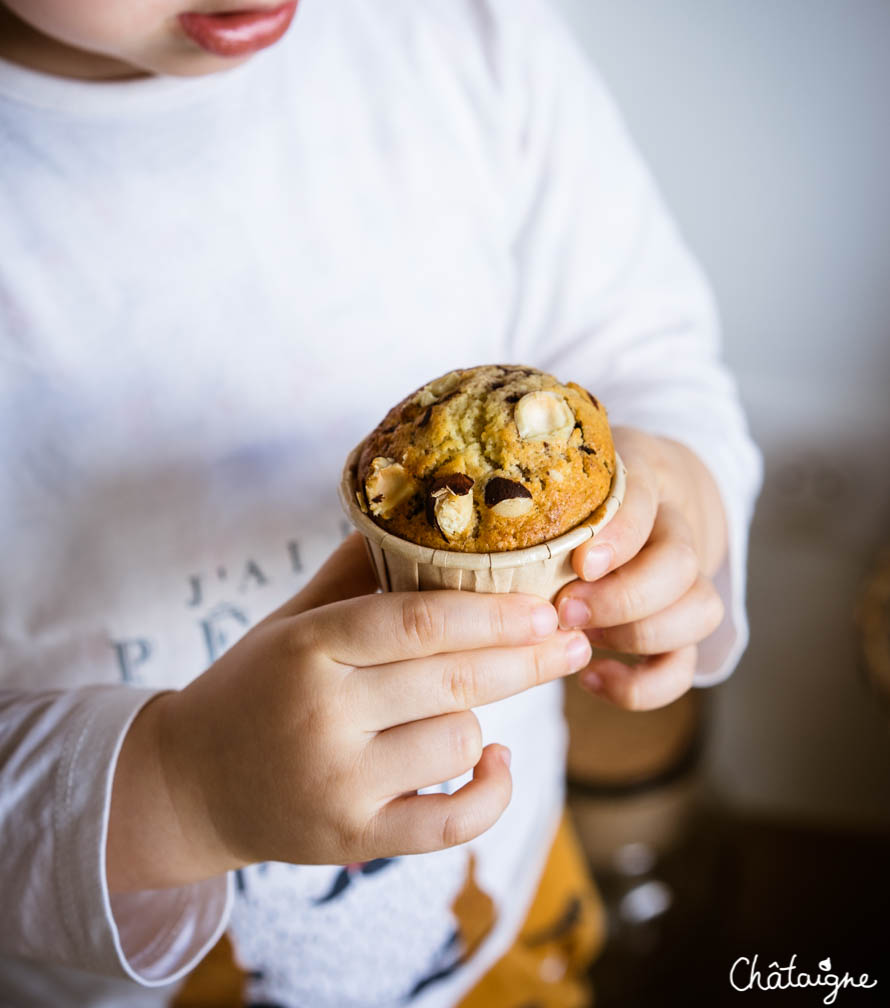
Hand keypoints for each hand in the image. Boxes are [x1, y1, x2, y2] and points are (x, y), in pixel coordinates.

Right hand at [108, 534, 590, 890]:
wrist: (188, 785)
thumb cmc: (252, 688)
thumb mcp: (289, 623)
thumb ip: (351, 574)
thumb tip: (418, 516)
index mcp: (308, 648)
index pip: (414, 621)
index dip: (491, 611)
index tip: (545, 603)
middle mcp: (323, 715)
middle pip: (452, 681)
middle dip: (527, 659)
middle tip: (574, 638)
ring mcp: (339, 783)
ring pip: (458, 741)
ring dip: (480, 718)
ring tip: (468, 703)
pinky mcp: (354, 839)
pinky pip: (451, 823)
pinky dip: (490, 792)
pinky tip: (496, 759)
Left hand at [554, 426, 727, 709]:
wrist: (653, 500)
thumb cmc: (582, 492)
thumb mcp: (562, 476)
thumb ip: (528, 492)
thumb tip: (454, 522)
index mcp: (642, 483)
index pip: (645, 502)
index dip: (619, 536)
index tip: (580, 563)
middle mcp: (675, 531)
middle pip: (682, 564)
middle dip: (625, 597)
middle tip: (565, 610)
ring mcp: (687, 583)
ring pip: (701, 610)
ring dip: (639, 635)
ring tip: (580, 641)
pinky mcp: (683, 631)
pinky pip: (684, 667)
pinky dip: (642, 685)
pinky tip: (592, 678)